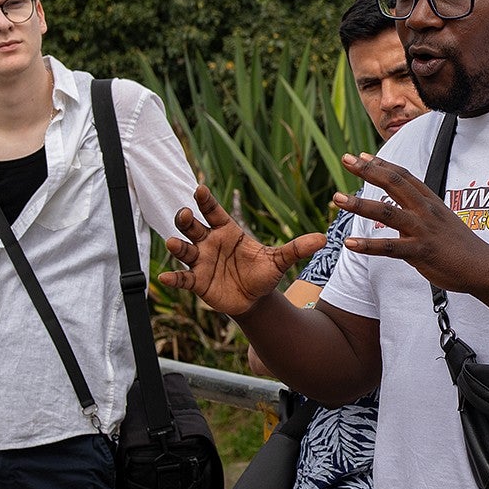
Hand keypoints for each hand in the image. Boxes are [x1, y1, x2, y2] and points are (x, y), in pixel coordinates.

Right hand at [159, 185, 325, 316]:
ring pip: (185, 249)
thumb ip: (297, 248)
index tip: (200, 189)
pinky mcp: (197, 281)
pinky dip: (173, 278)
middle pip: (193, 226)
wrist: (255, 299)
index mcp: (228, 230)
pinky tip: (164, 277)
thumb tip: (324, 237)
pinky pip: (183, 278)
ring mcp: (201, 261)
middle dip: (186, 219)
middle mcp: (210, 242)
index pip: (214, 211)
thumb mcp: (280, 260)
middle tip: (185, 214)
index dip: (206, 201)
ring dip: (178, 246)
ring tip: (175, 243)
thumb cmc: (264, 273)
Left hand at [336, 152, 488, 292]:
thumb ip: (421, 211)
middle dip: (367, 170)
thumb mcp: (442, 220)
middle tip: (345, 160)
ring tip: (337, 199)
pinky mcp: (421, 252)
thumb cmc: (461, 246)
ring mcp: (423, 230)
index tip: (360, 156)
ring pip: (387, 212)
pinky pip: (390, 248)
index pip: (403, 175)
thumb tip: (403, 205)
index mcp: (430, 201)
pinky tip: (350, 244)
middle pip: (393, 183)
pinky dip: (369, 246)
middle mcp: (426, 210)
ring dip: (360, 204)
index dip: (381, 164)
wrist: (485, 267)